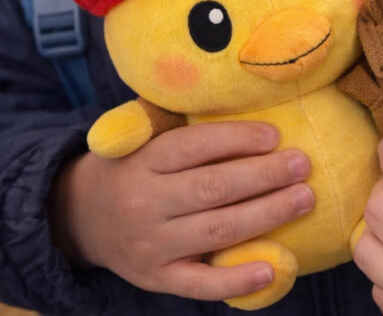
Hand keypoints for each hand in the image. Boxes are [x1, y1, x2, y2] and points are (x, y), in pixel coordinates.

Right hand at [48, 121, 313, 301]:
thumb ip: (175, 119)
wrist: (78, 217)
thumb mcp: (139, 135)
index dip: (238, 140)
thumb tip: (239, 98)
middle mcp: (144, 203)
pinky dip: (236, 280)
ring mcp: (151, 245)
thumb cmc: (131, 167)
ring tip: (304, 199)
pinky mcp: (157, 278)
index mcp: (142, 161)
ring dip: (266, 215)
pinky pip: (200, 284)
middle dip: (265, 176)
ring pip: (216, 231)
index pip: (195, 146)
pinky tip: (271, 269)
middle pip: (213, 189)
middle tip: (303, 165)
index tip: (275, 136)